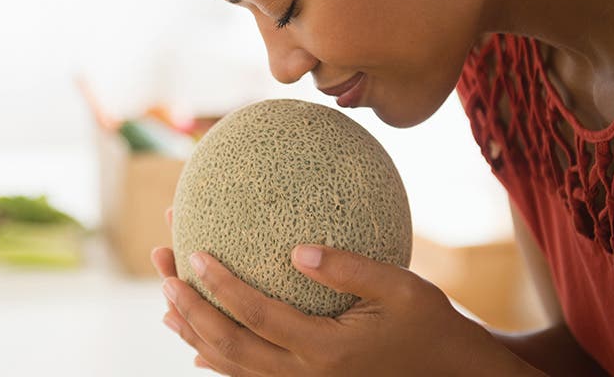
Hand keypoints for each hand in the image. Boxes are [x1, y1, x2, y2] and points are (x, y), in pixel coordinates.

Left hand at [151, 208, 538, 375]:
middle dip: (189, 308)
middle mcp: (305, 375)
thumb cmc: (428, 325)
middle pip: (229, 345)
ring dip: (194, 332)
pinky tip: (197, 345)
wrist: (449, 375)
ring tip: (166, 301)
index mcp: (325, 349)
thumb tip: (297, 249)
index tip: (193, 252)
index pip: (256, 315)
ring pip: (232, 366)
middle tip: (164, 270)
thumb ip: (348, 268)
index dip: (221, 286)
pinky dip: (217, 360)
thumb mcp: (401, 288)